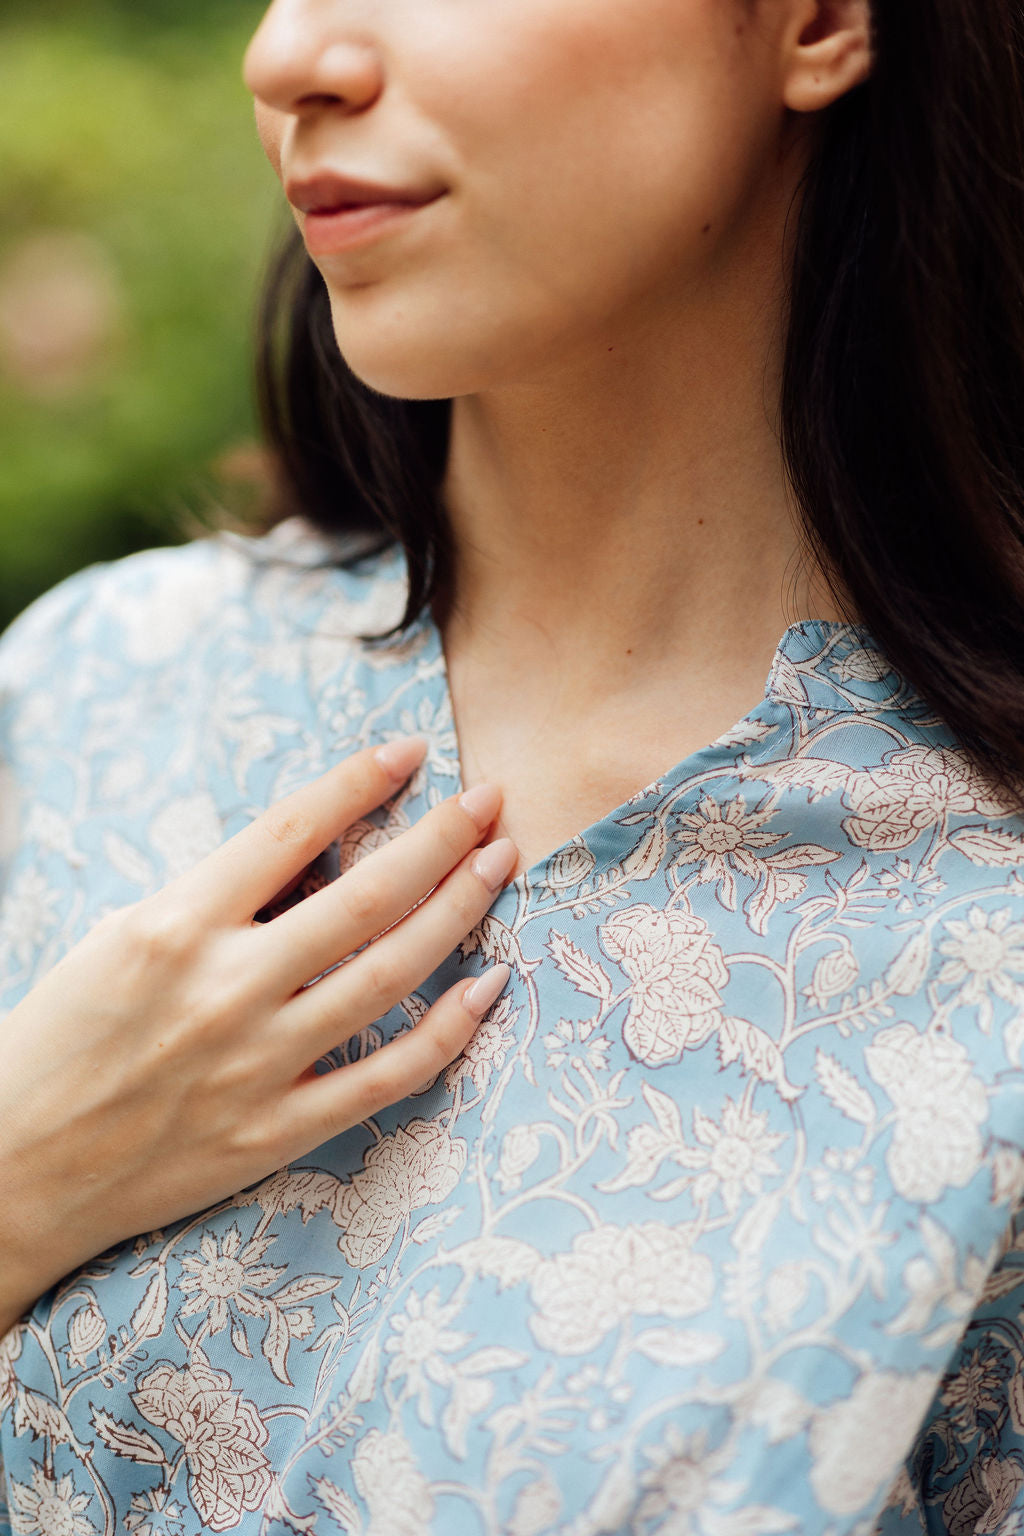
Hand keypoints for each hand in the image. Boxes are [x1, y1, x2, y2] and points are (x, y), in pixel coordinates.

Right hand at [0, 737, 514, 1327]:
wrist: (15, 1171)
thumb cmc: (60, 1038)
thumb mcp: (121, 938)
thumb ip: (218, 898)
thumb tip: (318, 854)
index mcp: (174, 925)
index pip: (293, 830)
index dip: (360, 782)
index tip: (410, 752)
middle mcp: (224, 988)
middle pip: (366, 895)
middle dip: (443, 837)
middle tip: (489, 800)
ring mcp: (257, 1064)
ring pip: (391, 973)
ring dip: (460, 910)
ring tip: (500, 862)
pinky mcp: (277, 1131)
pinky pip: (388, 1076)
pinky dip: (449, 1031)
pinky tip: (489, 987)